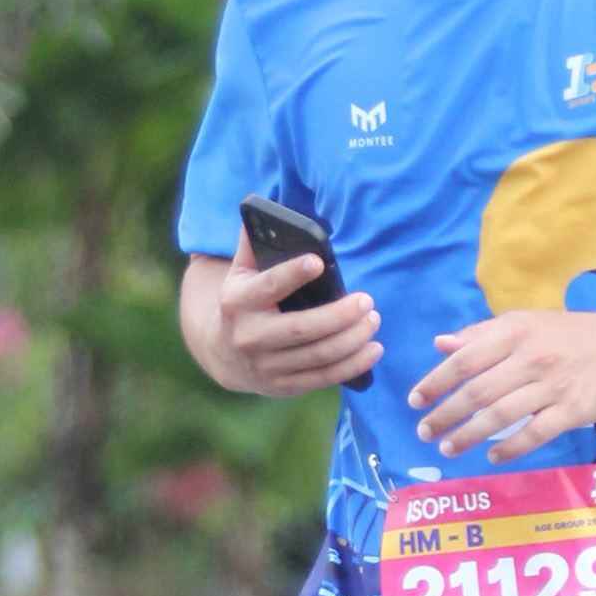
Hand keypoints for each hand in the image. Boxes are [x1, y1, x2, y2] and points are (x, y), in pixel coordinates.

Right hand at [209, 237, 380, 395]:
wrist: (222, 353)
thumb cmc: (243, 301)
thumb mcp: (239, 273)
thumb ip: (252, 244)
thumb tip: (259, 210)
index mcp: (238, 302)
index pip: (268, 286)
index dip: (292, 274)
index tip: (317, 261)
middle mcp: (250, 336)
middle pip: (301, 329)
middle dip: (338, 316)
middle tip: (367, 300)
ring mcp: (266, 366)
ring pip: (317, 355)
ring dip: (352, 340)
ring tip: (374, 320)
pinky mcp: (283, 386)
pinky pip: (323, 377)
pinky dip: (352, 365)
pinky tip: (373, 350)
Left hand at [411, 302, 595, 459]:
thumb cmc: (571, 333)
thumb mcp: (526, 322)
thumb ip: (482, 334)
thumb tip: (440, 344)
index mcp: (515, 333)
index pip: (464, 360)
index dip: (435, 382)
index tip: (415, 401)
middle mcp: (530, 358)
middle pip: (477, 392)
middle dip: (445, 415)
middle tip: (424, 432)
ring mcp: (551, 386)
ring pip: (500, 415)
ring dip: (469, 435)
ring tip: (448, 448)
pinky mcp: (572, 411)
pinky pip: (534, 433)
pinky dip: (510, 448)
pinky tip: (492, 457)